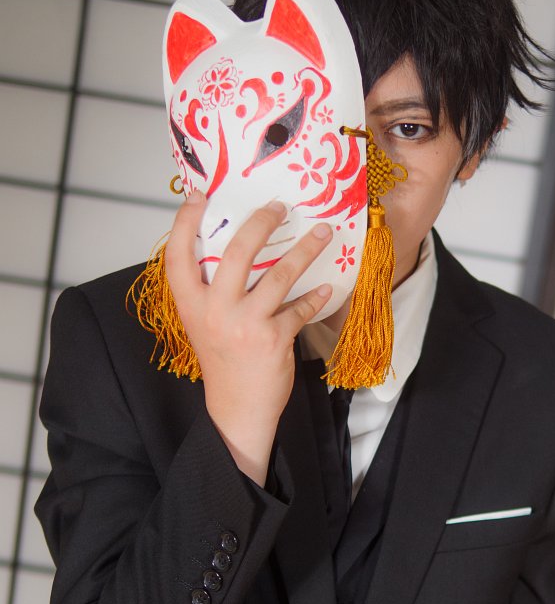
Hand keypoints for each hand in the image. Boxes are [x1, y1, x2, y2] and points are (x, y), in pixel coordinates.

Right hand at [165, 191, 332, 482]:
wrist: (237, 408)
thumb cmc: (222, 360)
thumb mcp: (204, 323)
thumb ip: (212, 291)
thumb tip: (235, 249)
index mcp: (189, 303)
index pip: (178, 254)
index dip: (185, 221)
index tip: (200, 194)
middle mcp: (214, 310)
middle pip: (237, 253)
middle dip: (261, 223)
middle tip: (280, 206)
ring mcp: (245, 324)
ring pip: (280, 275)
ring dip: (305, 250)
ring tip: (322, 232)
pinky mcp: (273, 339)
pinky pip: (300, 309)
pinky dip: (316, 298)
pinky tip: (327, 288)